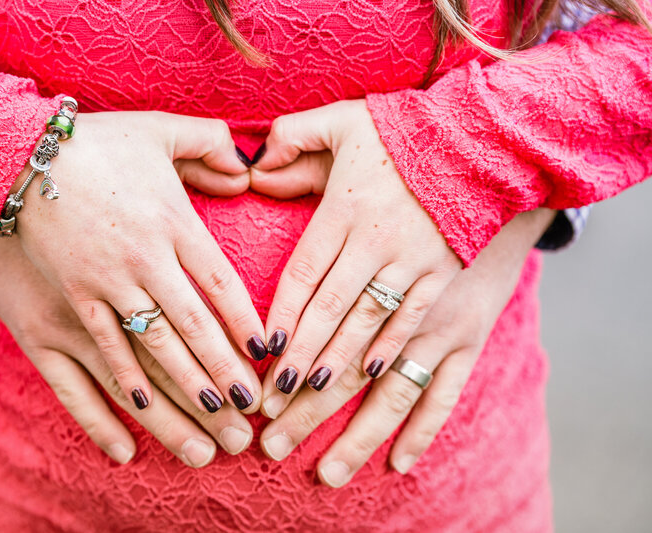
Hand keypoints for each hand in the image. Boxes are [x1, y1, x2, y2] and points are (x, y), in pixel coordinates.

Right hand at [16, 111, 264, 414]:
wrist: (19, 154)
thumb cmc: (98, 142)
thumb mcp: (161, 129)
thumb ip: (211, 145)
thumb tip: (247, 173)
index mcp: (172, 220)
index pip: (220, 281)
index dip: (245, 320)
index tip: (267, 351)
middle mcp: (144, 258)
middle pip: (193, 322)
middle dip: (224, 366)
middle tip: (251, 403)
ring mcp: (106, 281)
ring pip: (154, 343)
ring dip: (185, 383)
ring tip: (213, 415)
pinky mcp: (73, 296)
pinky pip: (104, 345)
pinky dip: (125, 378)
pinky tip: (143, 409)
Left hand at [250, 100, 461, 416]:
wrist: (480, 137)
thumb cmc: (402, 130)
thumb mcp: (342, 120)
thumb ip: (293, 136)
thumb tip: (255, 167)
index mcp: (345, 209)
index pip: (304, 272)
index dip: (281, 314)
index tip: (262, 348)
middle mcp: (376, 240)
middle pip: (330, 308)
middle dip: (300, 353)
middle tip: (274, 392)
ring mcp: (414, 260)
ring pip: (368, 321)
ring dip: (338, 360)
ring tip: (311, 392)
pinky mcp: (444, 271)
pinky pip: (412, 317)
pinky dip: (389, 346)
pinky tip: (369, 374)